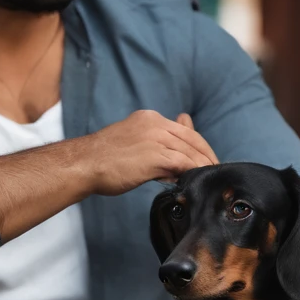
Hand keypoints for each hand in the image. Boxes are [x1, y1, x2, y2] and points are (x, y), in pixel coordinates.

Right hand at [85, 110, 217, 195]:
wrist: (84, 164)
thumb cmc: (103, 160)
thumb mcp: (132, 144)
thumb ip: (155, 147)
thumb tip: (175, 161)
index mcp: (149, 118)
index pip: (184, 130)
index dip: (198, 145)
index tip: (206, 159)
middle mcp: (155, 124)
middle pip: (191, 138)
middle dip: (206, 155)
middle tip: (216, 170)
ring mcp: (155, 138)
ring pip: (190, 150)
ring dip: (202, 165)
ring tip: (209, 178)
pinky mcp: (154, 155)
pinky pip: (183, 162)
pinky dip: (193, 171)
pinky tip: (196, 180)